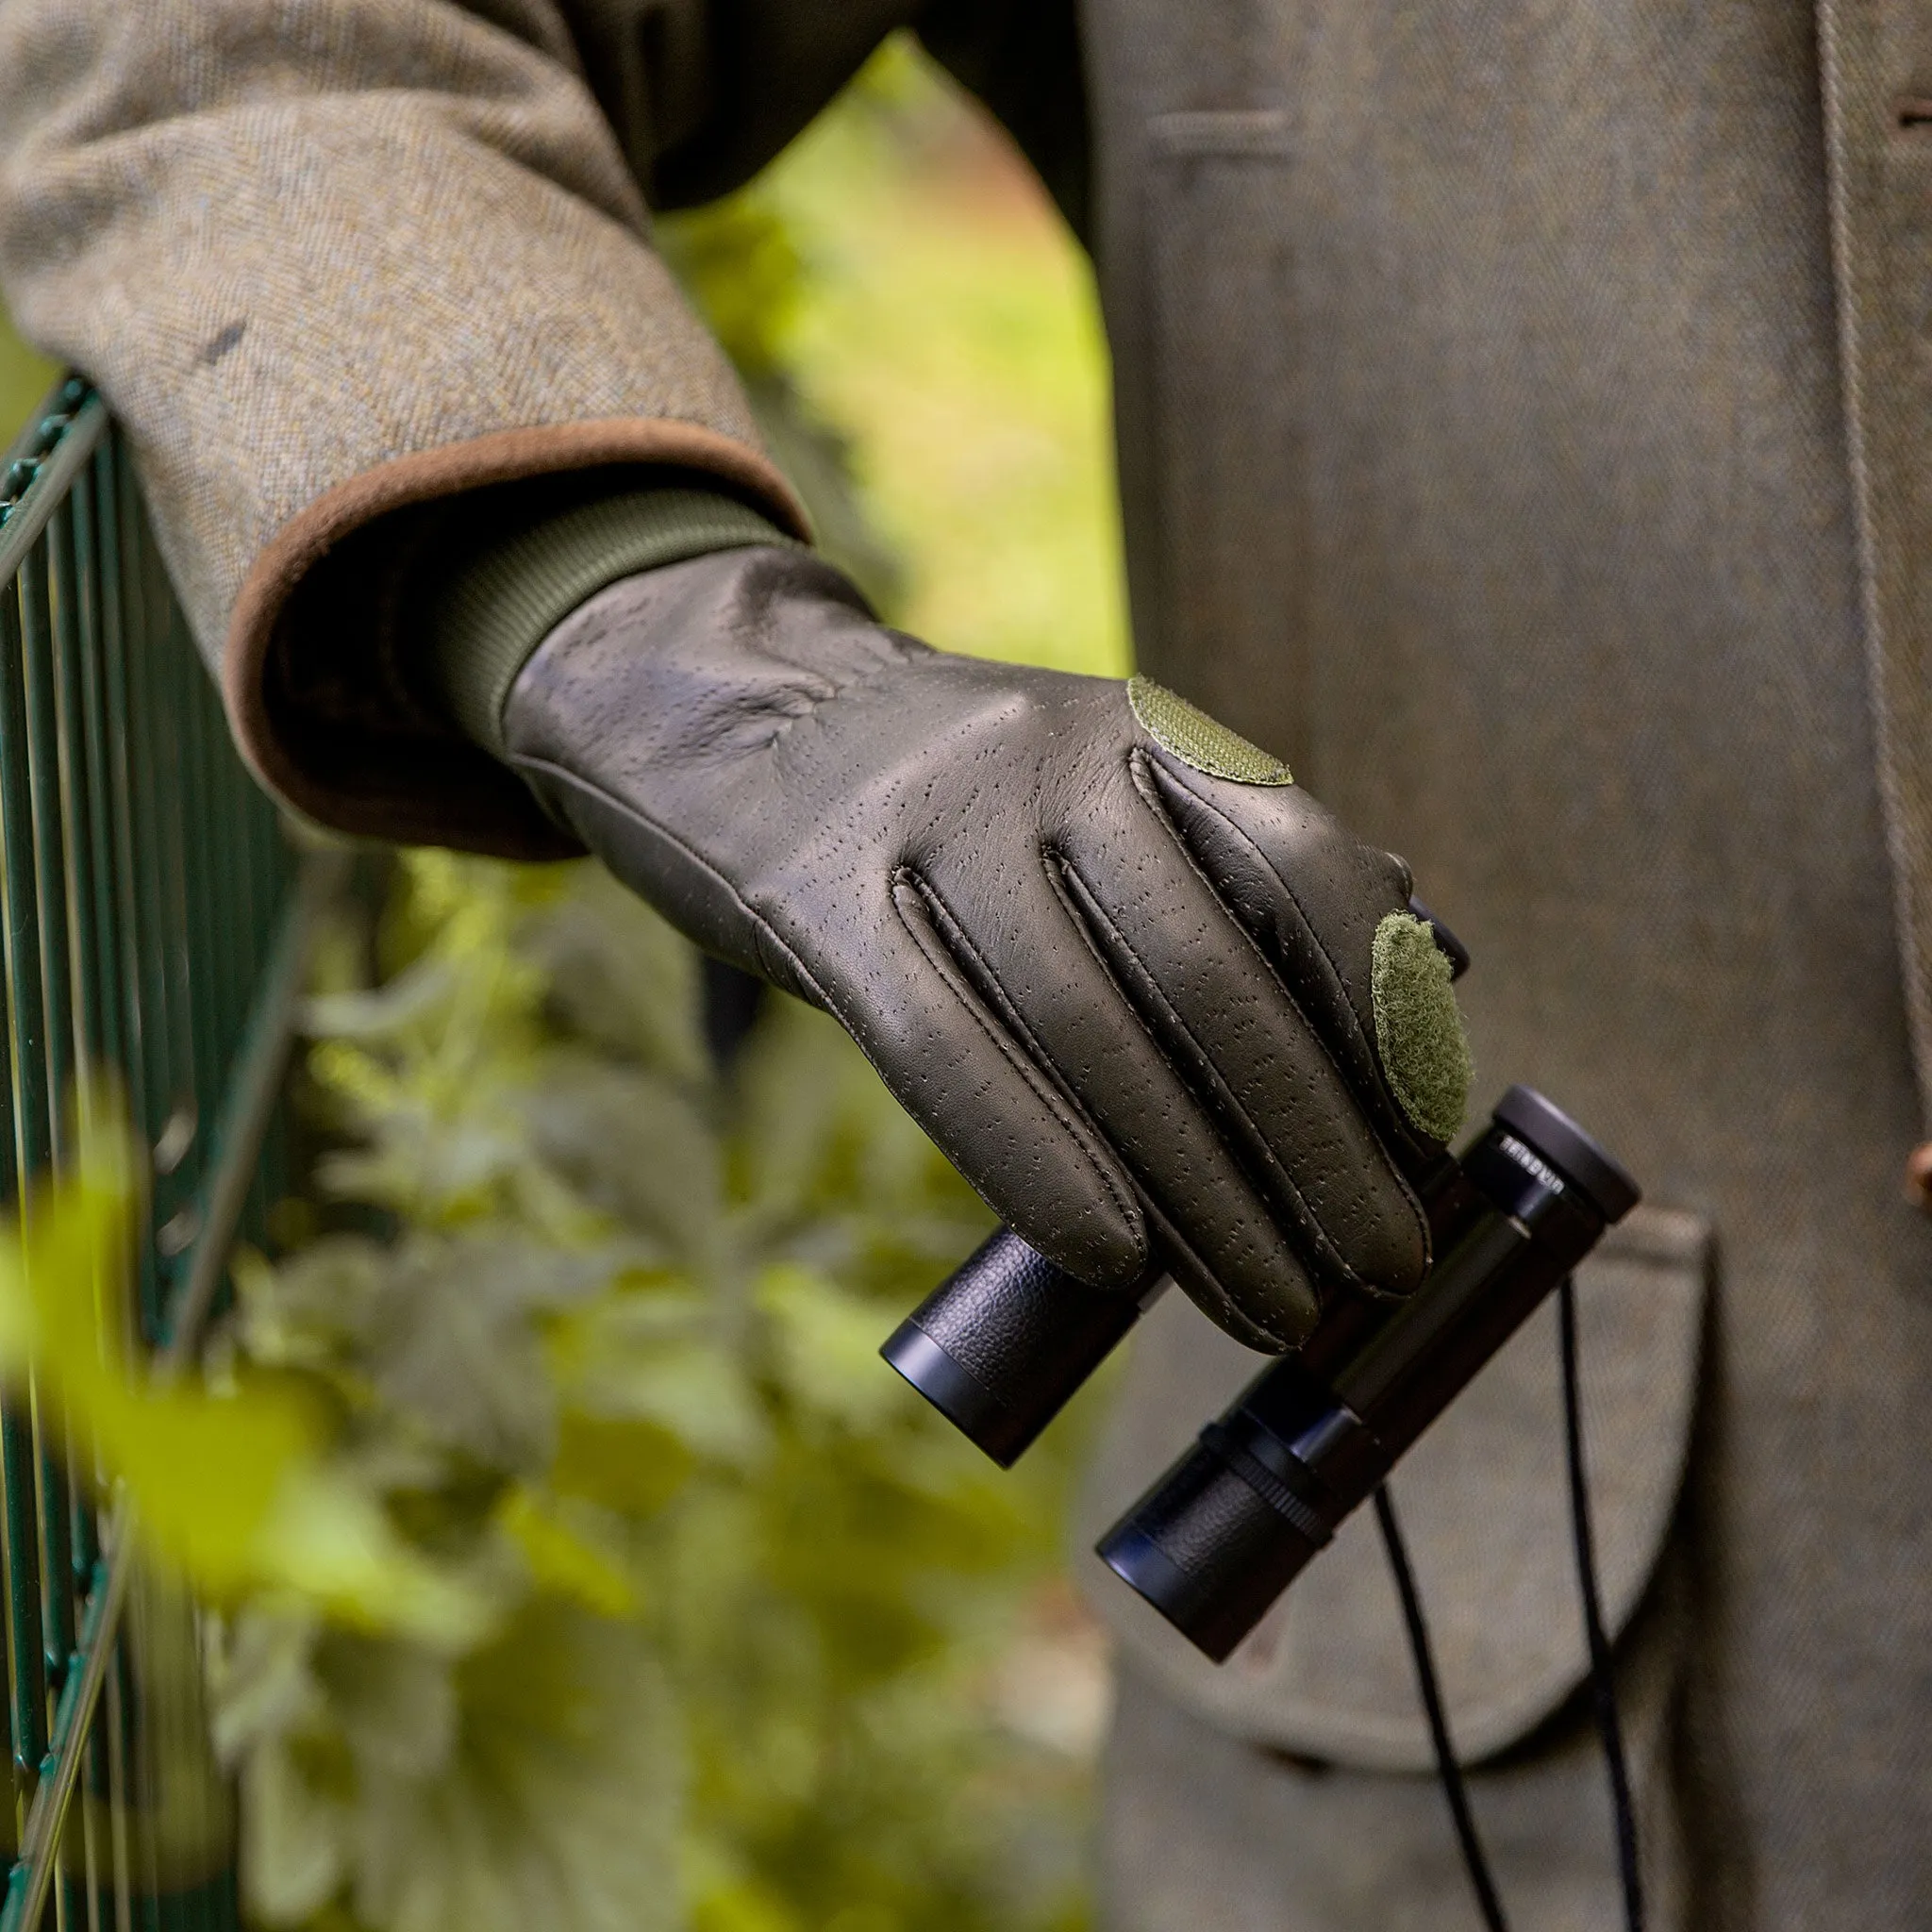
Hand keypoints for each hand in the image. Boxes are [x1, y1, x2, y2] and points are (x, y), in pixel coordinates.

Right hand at [501, 548, 1469, 1349]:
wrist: (728, 714)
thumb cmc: (948, 795)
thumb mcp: (1092, 779)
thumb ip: (1232, 865)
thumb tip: (1409, 979)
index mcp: (1137, 731)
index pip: (1297, 864)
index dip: (1378, 1012)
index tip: (1430, 1143)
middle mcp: (1048, 757)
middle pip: (1208, 973)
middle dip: (1313, 1140)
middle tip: (1382, 1266)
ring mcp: (931, 822)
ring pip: (1089, 1030)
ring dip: (1200, 1194)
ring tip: (1275, 1305)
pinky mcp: (823, 900)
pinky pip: (944, 1052)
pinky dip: (1038, 1165)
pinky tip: (1115, 1263)